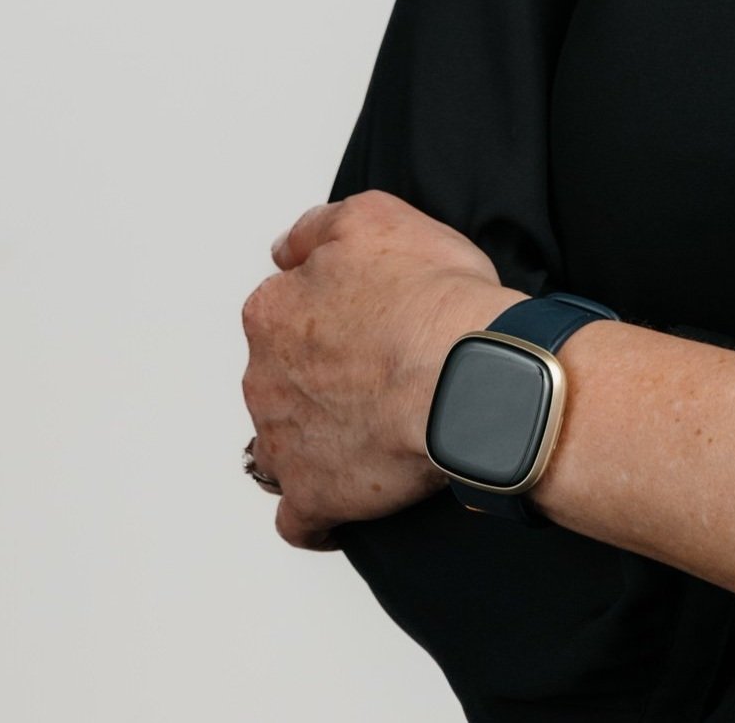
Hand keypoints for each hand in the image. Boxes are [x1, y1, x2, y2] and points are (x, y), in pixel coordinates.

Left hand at [240, 189, 519, 549]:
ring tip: (363, 431)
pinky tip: (348, 501)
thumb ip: (316, 228)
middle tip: (376, 369)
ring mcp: (284, 442)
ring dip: (310, 438)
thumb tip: (285, 249)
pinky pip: (301, 518)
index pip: (280, 308)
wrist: (469, 376)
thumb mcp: (374, 217)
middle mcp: (265, 378)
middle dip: (315, 375)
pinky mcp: (313, 496)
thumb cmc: (434, 298)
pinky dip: (320, 513)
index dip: (325, 309)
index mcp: (274, 312)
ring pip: (279, 443)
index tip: (364, 315)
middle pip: (278, 376)